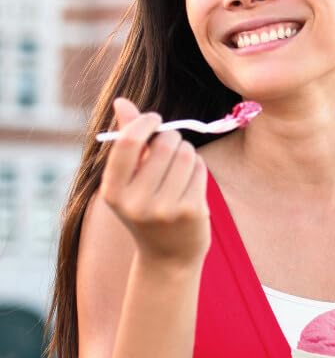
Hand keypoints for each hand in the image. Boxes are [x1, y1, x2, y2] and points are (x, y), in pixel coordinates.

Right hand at [99, 97, 210, 266]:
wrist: (168, 256)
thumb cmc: (148, 208)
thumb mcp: (130, 181)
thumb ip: (128, 141)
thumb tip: (121, 102)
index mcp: (113, 192)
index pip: (129, 143)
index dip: (145, 123)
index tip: (155, 119)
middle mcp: (135, 203)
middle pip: (164, 144)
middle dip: (171, 137)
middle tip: (171, 145)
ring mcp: (164, 209)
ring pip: (185, 154)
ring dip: (187, 152)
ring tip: (180, 166)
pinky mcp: (190, 211)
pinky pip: (199, 169)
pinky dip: (197, 167)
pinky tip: (190, 182)